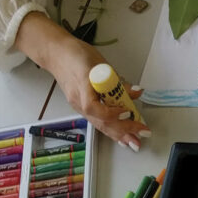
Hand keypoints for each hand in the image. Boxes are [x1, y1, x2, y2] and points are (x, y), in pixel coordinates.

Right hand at [44, 36, 149, 151]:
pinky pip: (96, 121)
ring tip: (134, 143)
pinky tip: (120, 137)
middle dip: (123, 130)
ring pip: (99, 124)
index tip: (128, 112)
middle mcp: (79, 100)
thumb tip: (137, 92)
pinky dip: (110, 129)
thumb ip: (118, 80)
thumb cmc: (77, 54)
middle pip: (100, 120)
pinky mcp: (80, 107)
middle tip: (142, 134)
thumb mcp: (100, 63)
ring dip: (118, 134)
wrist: (56, 54)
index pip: (94, 107)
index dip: (112, 113)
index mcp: (82, 86)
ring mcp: (78, 105)